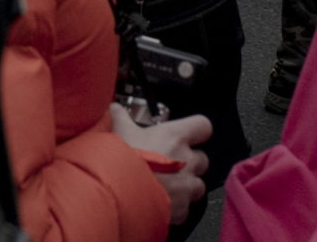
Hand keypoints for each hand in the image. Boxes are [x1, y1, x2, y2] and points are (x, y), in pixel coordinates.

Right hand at [112, 106, 208, 224]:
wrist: (118, 192)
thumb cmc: (122, 161)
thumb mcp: (119, 131)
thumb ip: (120, 117)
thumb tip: (114, 108)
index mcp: (175, 137)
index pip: (202, 126)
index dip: (197, 130)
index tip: (188, 133)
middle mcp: (186, 160)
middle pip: (202, 158)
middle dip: (189, 162)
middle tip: (170, 163)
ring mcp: (186, 186)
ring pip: (198, 185)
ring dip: (186, 185)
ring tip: (167, 185)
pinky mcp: (181, 209)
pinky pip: (185, 208)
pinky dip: (176, 207)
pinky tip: (160, 202)